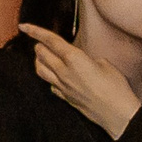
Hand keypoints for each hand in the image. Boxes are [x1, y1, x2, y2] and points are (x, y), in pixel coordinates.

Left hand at [23, 24, 141, 139]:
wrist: (117, 114)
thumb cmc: (115, 88)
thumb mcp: (105, 64)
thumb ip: (88, 59)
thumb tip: (83, 61)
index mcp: (74, 59)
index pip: (50, 41)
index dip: (35, 31)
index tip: (24, 26)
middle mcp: (64, 72)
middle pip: (41, 54)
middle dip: (39, 45)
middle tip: (41, 41)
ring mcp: (62, 87)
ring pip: (40, 70)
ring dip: (39, 60)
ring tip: (42, 56)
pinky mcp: (65, 98)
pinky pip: (50, 84)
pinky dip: (48, 76)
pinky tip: (54, 75)